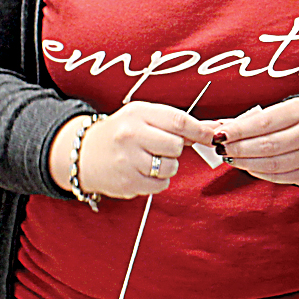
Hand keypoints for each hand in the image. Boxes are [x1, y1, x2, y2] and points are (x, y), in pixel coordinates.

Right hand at [53, 101, 210, 200]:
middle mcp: (130, 135)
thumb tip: (214, 128)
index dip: (200, 130)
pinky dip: (157, 180)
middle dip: (175, 149)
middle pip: (175, 146)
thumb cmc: (121, 133)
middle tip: (161, 147)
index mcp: (138, 114)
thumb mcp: (143, 117)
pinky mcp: (127, 182)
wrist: (83, 154)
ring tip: (149, 159)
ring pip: (170, 167)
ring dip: (167, 166)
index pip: (178, 121)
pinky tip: (142, 171)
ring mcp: (127, 160)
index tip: (212, 135)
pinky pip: (160, 185)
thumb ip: (176, 123)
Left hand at [209, 97, 298, 184]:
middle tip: (221, 148)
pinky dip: (257, 172)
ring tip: (229, 157)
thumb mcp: (281, 109)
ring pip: (271, 164)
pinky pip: (277, 176)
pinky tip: (246, 165)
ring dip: (244, 162)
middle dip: (238, 148)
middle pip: (267, 145)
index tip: (220, 134)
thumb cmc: (297, 119)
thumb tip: (221, 128)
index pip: (264, 122)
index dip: (239, 130)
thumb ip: (252, 120)